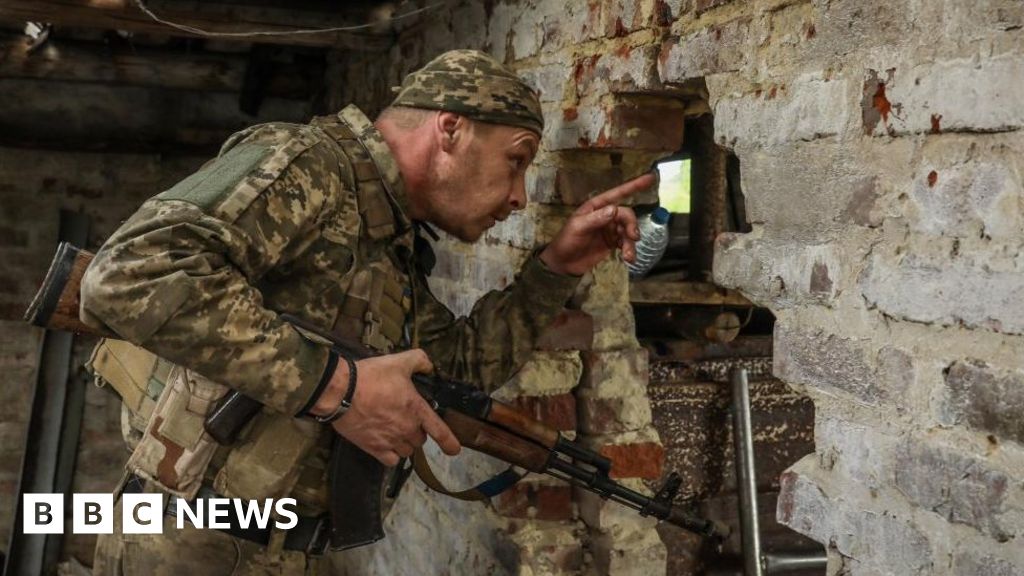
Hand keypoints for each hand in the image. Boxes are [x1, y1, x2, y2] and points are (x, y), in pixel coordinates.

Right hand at [319, 349, 461, 465]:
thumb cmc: (371, 377)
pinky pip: (390, 461)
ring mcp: (391, 441)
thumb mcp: (398, 362)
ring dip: (404, 444)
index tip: (454, 450)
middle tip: (405, 419)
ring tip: (394, 431)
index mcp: (417, 409)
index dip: (450, 443)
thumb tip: (429, 366)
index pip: (440, 431)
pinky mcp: (374, 449)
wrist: (342, 392)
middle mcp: (407, 429)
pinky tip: (385, 445)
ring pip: (406, 451)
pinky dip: (390, 455)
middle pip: (420, 440)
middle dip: (416, 432)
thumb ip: (418, 361)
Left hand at [540, 173, 655, 275]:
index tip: (650, 178)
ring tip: (628, 255)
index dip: (634, 185)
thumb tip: (614, 209)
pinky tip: (628, 258)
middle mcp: (605, 215)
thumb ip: (596, 218)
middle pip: (626, 215)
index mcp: (596, 206)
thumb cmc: (566, 241)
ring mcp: (610, 229)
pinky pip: (626, 243)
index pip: (617, 194)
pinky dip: (629, 250)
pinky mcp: (612, 243)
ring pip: (628, 230)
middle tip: (633, 237)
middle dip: (632, 225)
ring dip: (631, 242)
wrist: (563, 264)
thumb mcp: (578, 227)